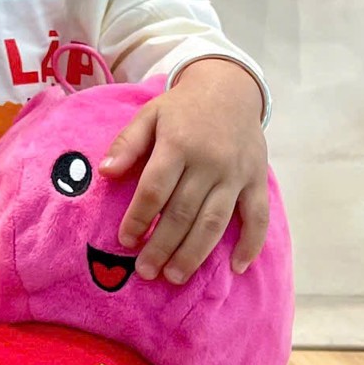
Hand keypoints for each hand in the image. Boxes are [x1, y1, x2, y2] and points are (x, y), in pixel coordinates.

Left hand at [99, 58, 269, 283]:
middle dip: (163, 245)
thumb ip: (127, 143)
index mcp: (178, 144)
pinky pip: (258, 216)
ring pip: (215, 221)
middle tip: (146, 271)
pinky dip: (250, 243)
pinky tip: (236, 267)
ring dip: (195, 253)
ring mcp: (237, 173)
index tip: (126, 240)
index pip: (155, 188)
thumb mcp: (149, 114)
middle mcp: (209, 161)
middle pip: (183, 211)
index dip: (139, 217)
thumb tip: (106, 172)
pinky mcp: (257, 180)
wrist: (230, 88)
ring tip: (175, 276)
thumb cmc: (182, 108)